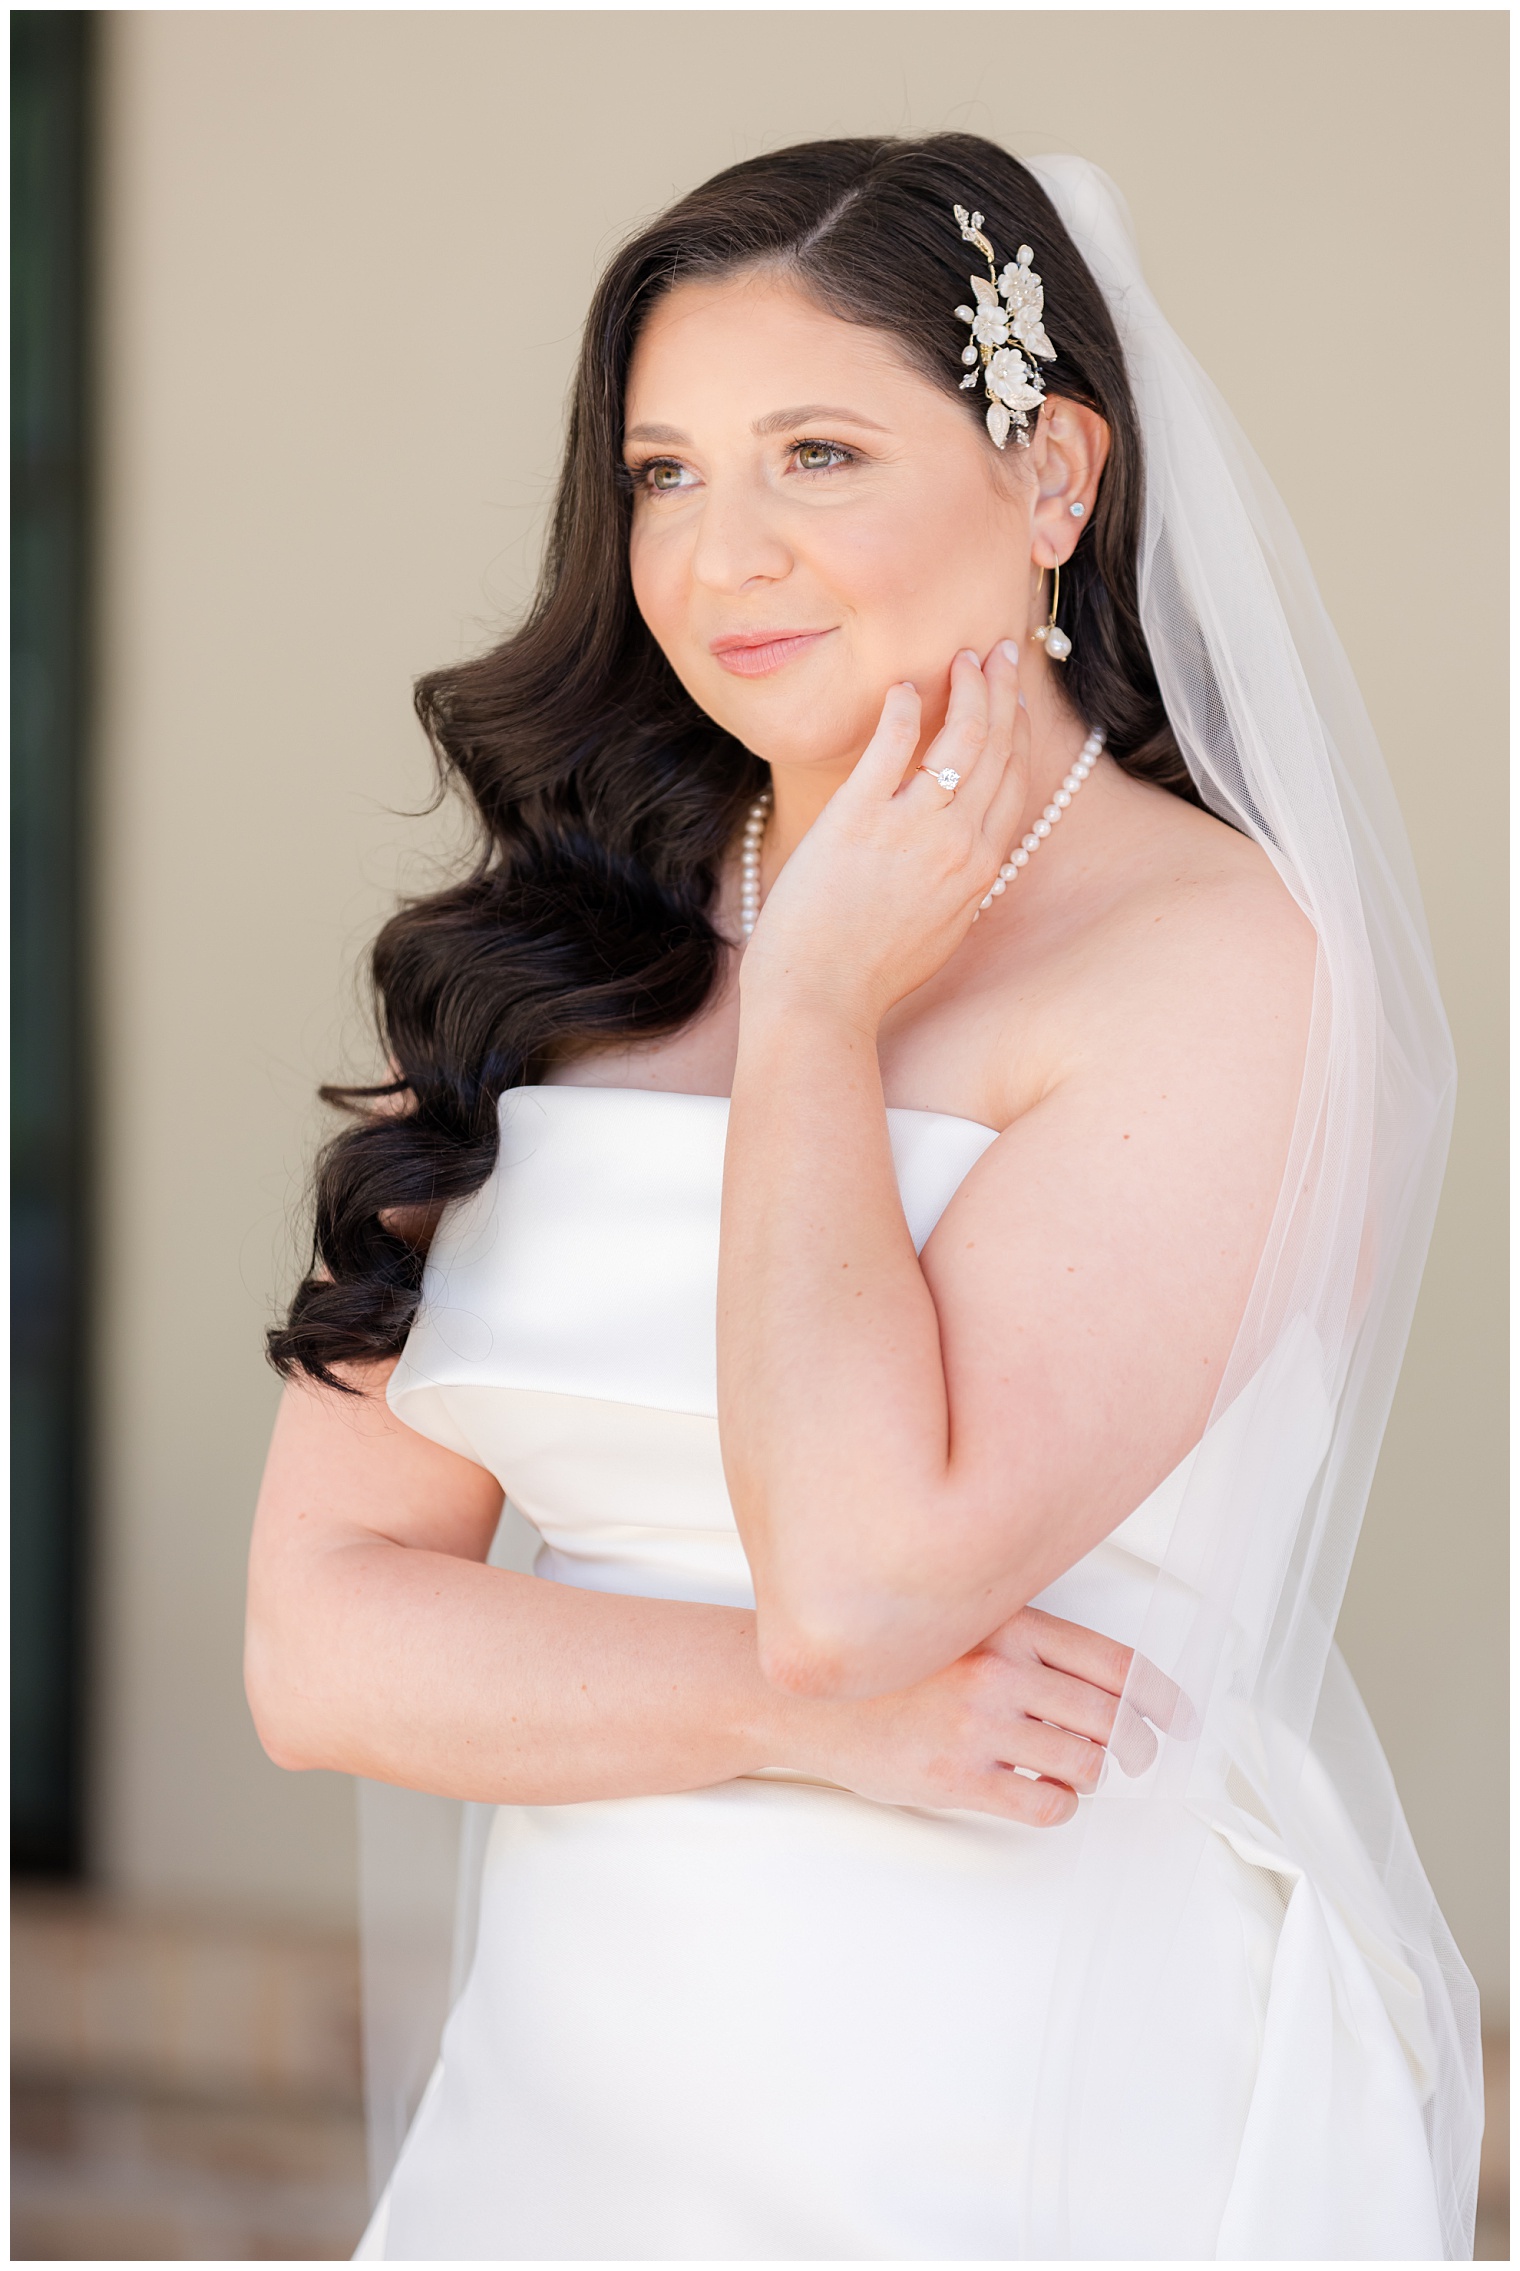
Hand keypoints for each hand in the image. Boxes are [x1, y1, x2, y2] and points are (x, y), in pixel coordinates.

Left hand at [740, 643, 1029, 1028]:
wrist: (820, 996)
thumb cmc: (871, 973)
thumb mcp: (940, 931)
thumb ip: (960, 884)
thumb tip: (965, 852)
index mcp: (979, 869)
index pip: (1014, 782)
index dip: (1018, 733)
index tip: (1015, 700)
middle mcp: (958, 843)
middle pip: (995, 750)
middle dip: (1003, 693)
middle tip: (1000, 652)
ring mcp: (911, 828)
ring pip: (959, 739)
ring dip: (966, 690)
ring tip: (962, 658)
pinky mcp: (860, 817)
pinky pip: (892, 747)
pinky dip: (903, 710)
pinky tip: (903, 688)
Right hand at [780, 1606, 1192, 1826]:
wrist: (803, 1696)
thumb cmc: (886, 1666)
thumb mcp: (957, 1625)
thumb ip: (1023, 1642)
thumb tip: (1107, 1686)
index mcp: (1006, 1621)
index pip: (1115, 1663)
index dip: (1162, 1698)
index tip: (1182, 1719)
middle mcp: (998, 1667)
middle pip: (1110, 1718)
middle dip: (1137, 1747)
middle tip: (1140, 1759)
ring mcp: (978, 1724)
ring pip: (1086, 1762)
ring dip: (1092, 1774)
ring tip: (1070, 1769)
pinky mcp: (957, 1776)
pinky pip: (1047, 1803)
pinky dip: (1060, 1804)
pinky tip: (1040, 1793)